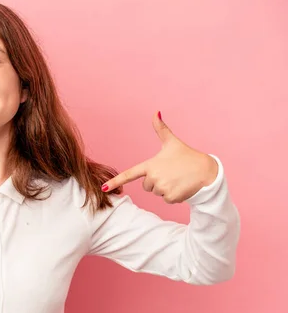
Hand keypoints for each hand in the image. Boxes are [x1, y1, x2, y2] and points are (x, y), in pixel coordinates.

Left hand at [101, 112, 218, 203]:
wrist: (207, 171)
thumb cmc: (187, 156)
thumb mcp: (172, 142)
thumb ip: (161, 129)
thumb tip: (156, 112)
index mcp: (151, 165)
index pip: (129, 174)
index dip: (115, 181)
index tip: (103, 188)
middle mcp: (154, 177)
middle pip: (146, 186)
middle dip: (157, 181)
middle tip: (171, 173)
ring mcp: (162, 188)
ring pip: (156, 193)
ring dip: (166, 188)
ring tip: (178, 179)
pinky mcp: (171, 197)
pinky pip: (166, 200)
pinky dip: (174, 195)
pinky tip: (182, 187)